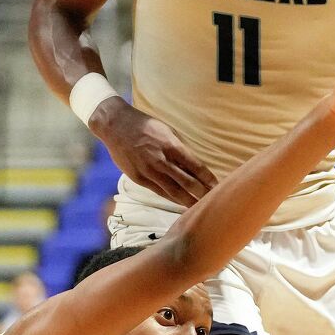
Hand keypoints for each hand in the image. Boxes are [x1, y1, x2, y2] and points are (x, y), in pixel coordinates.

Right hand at [91, 98, 218, 205]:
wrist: (116, 126)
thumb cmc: (145, 126)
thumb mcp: (168, 131)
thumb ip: (180, 149)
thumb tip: (195, 166)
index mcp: (171, 146)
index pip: (196, 166)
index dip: (208, 178)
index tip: (218, 186)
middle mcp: (161, 160)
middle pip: (187, 182)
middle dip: (202, 193)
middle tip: (214, 202)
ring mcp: (148, 171)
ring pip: (173, 191)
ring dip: (188, 201)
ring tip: (200, 209)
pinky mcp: (138, 178)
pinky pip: (159, 192)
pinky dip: (172, 199)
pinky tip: (181, 204)